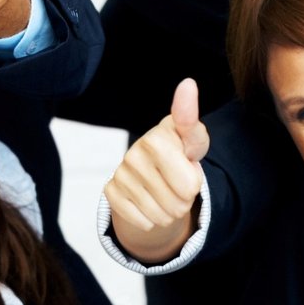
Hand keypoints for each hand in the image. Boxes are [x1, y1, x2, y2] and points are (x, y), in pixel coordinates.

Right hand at [103, 79, 209, 263]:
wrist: (151, 172)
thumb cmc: (178, 152)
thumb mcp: (193, 140)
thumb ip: (192, 124)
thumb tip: (186, 83)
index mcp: (157, 137)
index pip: (188, 183)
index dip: (191, 181)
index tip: (184, 141)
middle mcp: (135, 152)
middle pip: (181, 201)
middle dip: (186, 198)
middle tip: (177, 183)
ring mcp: (121, 172)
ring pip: (163, 215)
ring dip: (170, 211)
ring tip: (166, 192)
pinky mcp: (111, 191)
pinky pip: (143, 221)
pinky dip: (151, 219)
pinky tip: (149, 203)